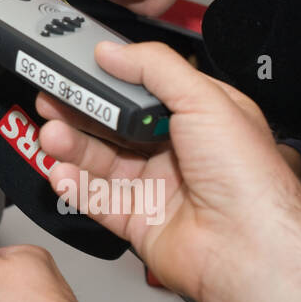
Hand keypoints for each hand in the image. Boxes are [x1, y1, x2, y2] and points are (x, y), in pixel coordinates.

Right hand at [34, 40, 300, 301]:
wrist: (248, 250)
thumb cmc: (249, 179)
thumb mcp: (204, 99)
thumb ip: (154, 67)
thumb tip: (113, 51)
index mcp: (201, 118)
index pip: (146, 90)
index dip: (111, 79)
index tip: (81, 68)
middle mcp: (178, 152)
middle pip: (116, 126)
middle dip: (81, 112)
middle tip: (52, 97)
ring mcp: (158, 188)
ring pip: (102, 162)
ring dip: (73, 146)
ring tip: (52, 134)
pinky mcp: (140, 222)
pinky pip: (98, 200)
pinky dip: (75, 185)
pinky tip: (61, 171)